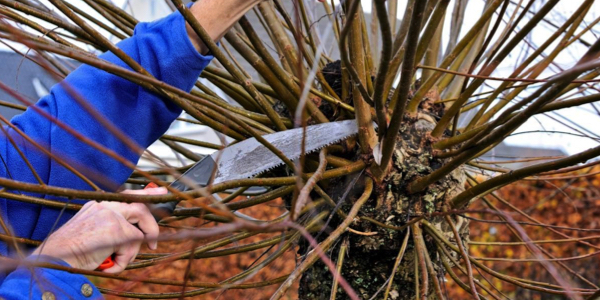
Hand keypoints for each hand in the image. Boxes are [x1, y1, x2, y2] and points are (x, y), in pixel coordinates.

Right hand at [31, 187, 166, 272]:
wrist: (54, 259)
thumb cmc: (70, 252)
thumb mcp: (92, 234)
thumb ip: (111, 228)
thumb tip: (137, 234)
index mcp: (98, 206)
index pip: (127, 195)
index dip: (147, 193)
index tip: (162, 191)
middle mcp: (104, 206)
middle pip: (140, 208)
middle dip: (151, 227)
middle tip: (152, 244)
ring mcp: (110, 216)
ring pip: (138, 232)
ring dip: (131, 251)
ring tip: (114, 260)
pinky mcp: (116, 228)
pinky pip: (133, 246)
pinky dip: (124, 260)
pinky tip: (107, 263)